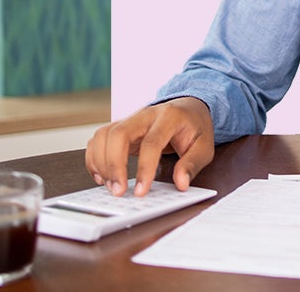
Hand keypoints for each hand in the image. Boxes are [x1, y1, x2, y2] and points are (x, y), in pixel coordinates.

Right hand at [84, 96, 213, 195]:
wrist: (188, 107)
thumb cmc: (195, 128)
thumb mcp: (204, 146)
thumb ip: (192, 164)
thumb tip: (181, 183)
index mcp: (169, 117)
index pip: (152, 142)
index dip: (144, 169)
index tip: (141, 191)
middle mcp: (145, 114)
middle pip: (119, 134)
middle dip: (114, 165)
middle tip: (118, 191)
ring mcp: (130, 119)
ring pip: (104, 135)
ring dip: (101, 163)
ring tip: (111, 186)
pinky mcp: (120, 126)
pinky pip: (99, 139)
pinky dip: (95, 158)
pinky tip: (102, 176)